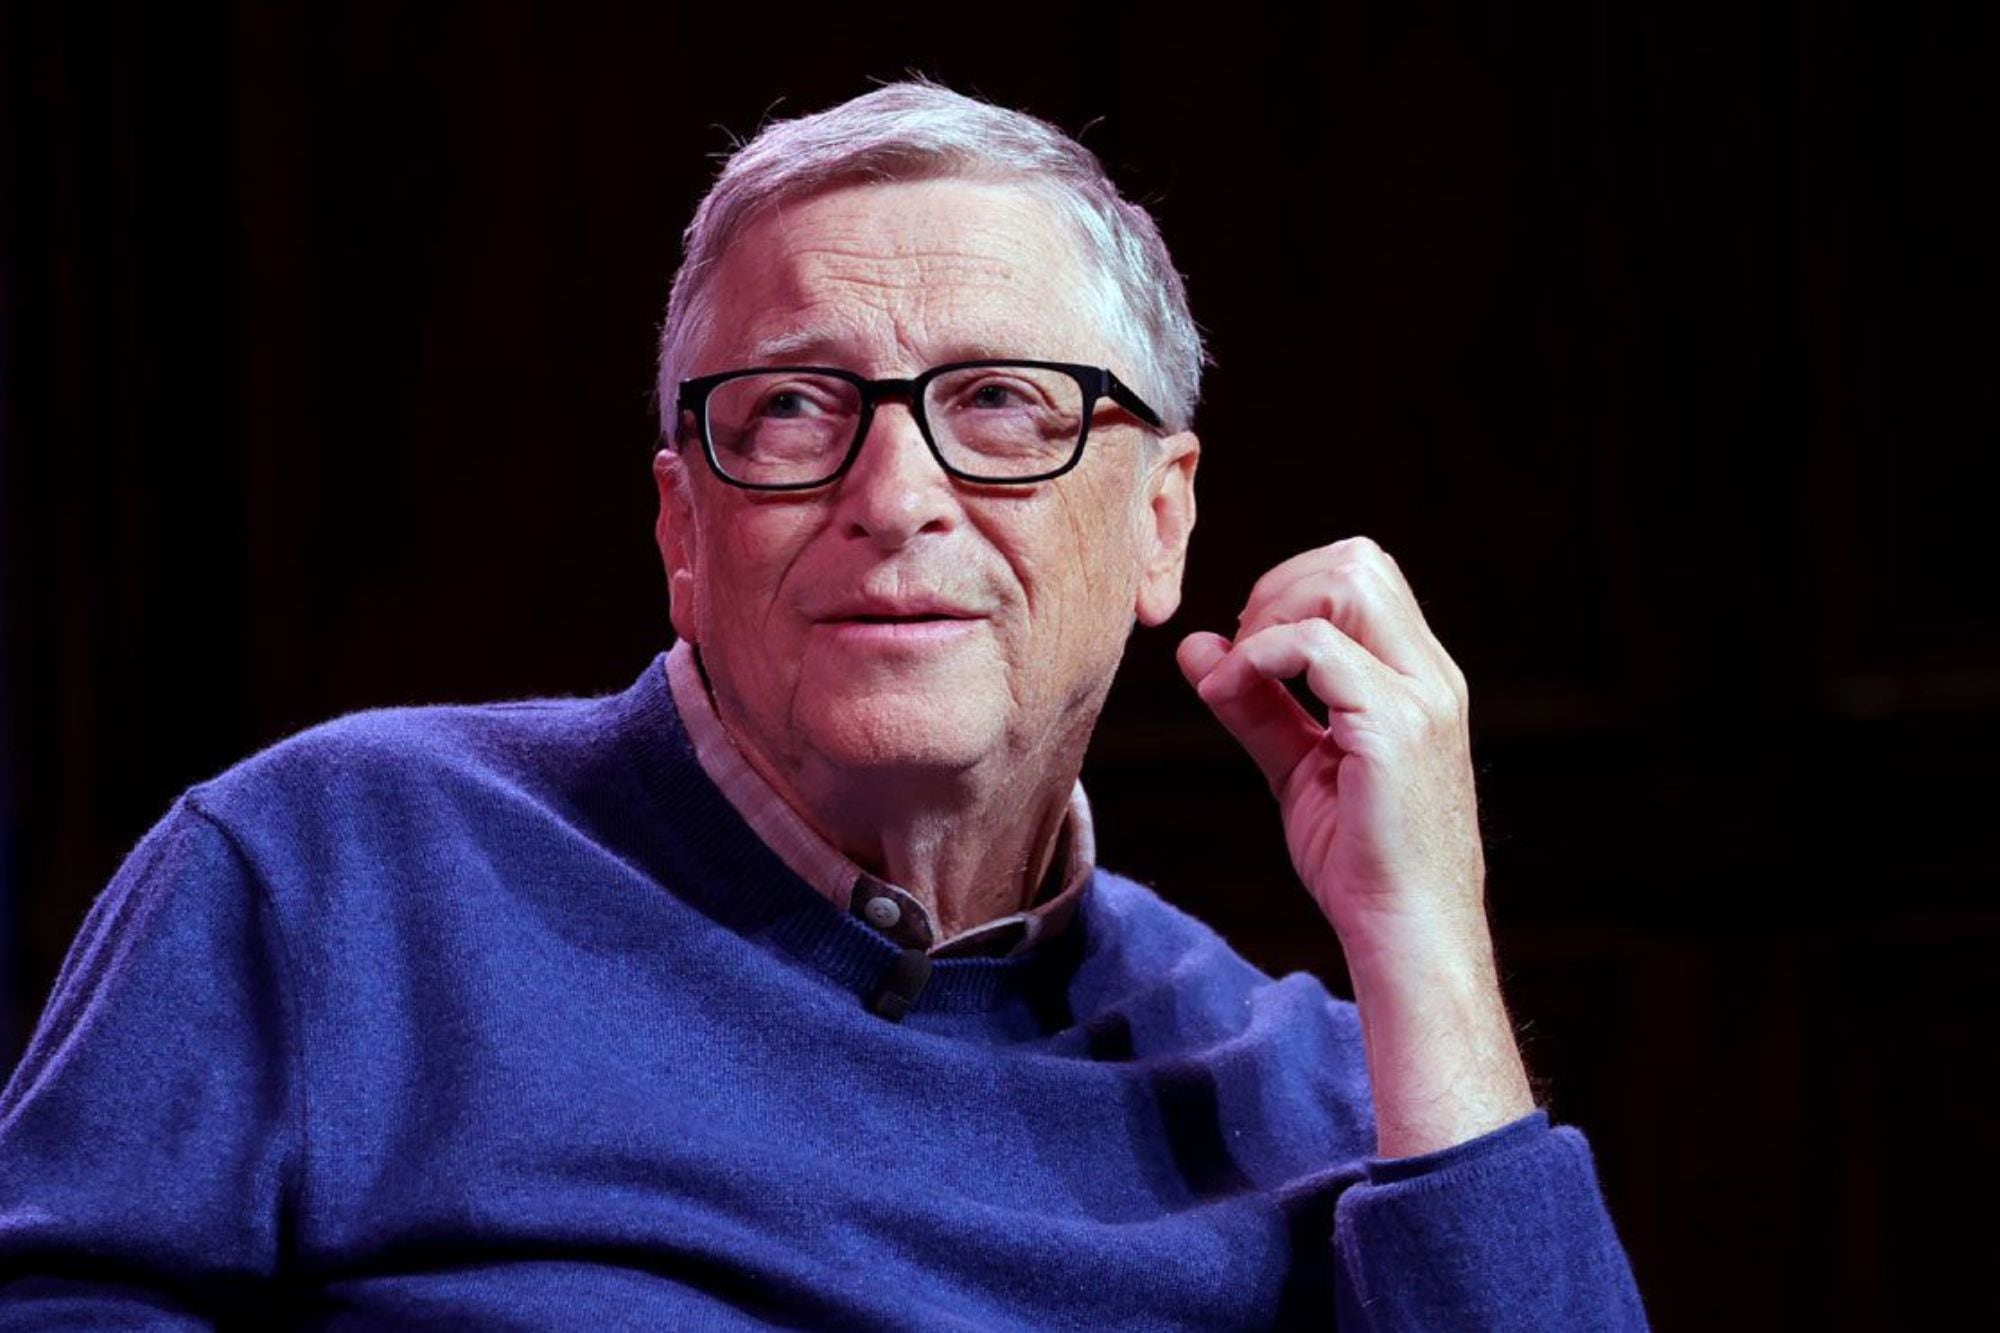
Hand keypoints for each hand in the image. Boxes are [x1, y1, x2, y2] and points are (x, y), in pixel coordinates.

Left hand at [1177, 536, 1530, 1154]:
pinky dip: (1262, 654)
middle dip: (1280, 586)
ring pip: (1347, 581)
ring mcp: (1420, 699)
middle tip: (1241, 651)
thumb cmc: (1362, 862)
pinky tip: (1235, 690)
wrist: (1407, 936)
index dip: (1291, 589)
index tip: (1246, 646)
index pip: (1363, 573)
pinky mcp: (1394, 730)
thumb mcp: (1299, 768)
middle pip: (1359, 560)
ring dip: (1273, 613)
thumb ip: (1253, 705)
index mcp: (1418, 677)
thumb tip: (1196, 649)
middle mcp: (1430, 676)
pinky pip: (1317, 647)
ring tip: (1242, 673)